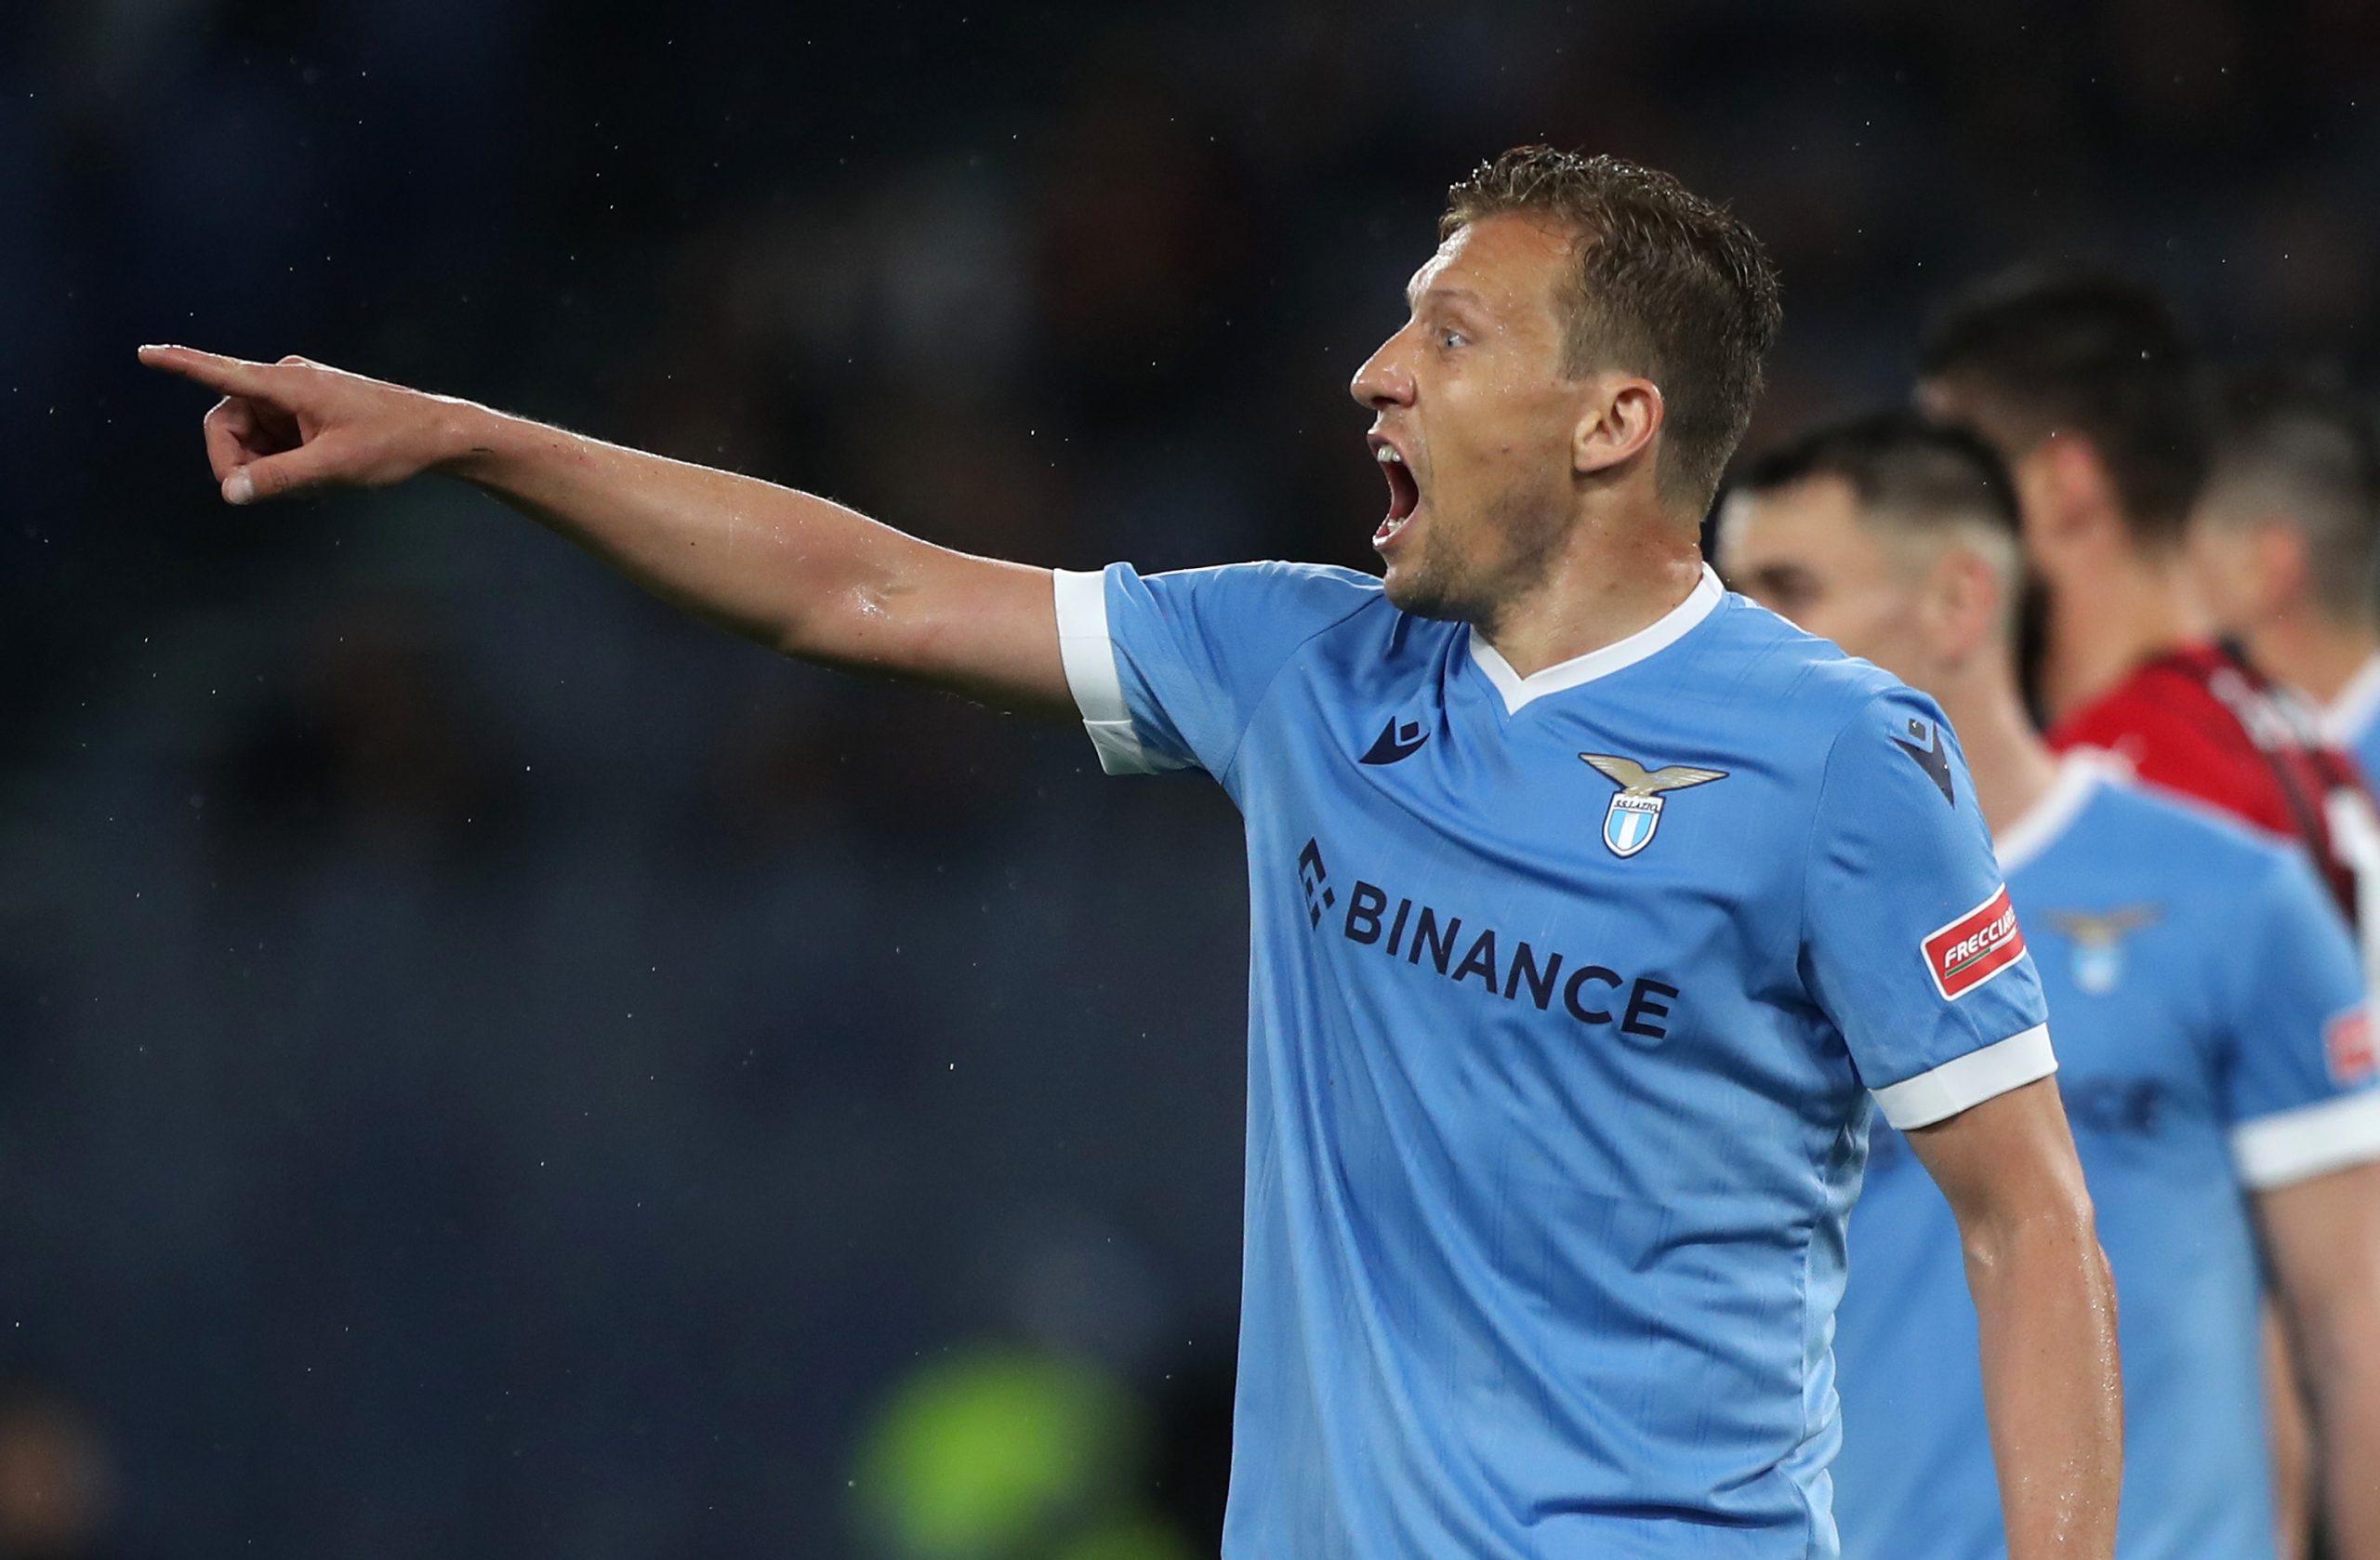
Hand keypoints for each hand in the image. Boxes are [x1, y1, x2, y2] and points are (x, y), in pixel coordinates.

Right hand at [136, 345, 473, 504]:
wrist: (436, 436)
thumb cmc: (391, 444)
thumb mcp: (334, 468)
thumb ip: (280, 480)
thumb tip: (231, 493)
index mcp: (288, 384)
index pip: (223, 373)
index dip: (182, 365)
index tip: (145, 353)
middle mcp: (285, 382)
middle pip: (227, 423)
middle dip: (239, 461)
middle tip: (267, 493)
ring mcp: (294, 397)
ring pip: (250, 437)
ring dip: (267, 467)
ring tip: (310, 484)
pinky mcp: (304, 412)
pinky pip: (272, 441)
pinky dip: (283, 463)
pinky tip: (316, 477)